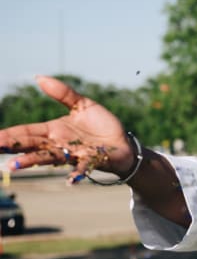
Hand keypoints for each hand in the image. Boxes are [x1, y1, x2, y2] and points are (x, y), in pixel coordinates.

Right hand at [0, 76, 133, 183]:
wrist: (124, 143)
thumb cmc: (102, 125)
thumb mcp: (83, 104)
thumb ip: (63, 93)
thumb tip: (39, 77)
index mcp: (53, 130)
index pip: (27, 132)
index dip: (10, 134)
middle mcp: (59, 144)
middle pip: (32, 145)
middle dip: (13, 147)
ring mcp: (73, 154)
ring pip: (49, 158)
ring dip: (32, 161)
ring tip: (15, 165)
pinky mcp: (91, 161)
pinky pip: (81, 169)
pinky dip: (75, 174)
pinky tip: (69, 181)